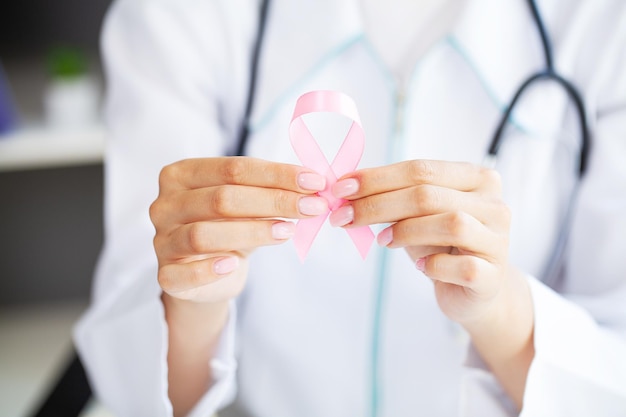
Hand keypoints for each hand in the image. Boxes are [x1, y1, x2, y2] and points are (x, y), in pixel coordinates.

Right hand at [149, 157, 327, 303]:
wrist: (207, 275)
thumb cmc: (229, 229)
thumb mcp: (247, 205)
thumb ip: (270, 192)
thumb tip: (313, 186)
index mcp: (182, 175)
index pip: (232, 169)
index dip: (276, 174)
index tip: (315, 182)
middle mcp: (165, 204)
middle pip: (221, 199)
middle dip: (273, 201)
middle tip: (313, 207)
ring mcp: (161, 240)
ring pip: (204, 234)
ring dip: (251, 232)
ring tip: (287, 231)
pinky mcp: (166, 275)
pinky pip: (183, 274)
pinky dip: (208, 270)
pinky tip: (234, 265)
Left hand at [329, 159, 511, 323]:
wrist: (474, 289)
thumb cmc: (442, 245)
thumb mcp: (417, 215)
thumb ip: (392, 197)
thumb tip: (346, 190)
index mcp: (476, 178)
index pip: (421, 169)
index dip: (377, 178)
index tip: (341, 190)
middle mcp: (493, 204)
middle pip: (429, 195)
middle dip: (378, 204)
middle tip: (344, 217)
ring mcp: (498, 240)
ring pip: (451, 224)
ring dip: (406, 231)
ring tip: (382, 241)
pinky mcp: (493, 276)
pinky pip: (462, 266)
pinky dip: (435, 265)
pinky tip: (420, 266)